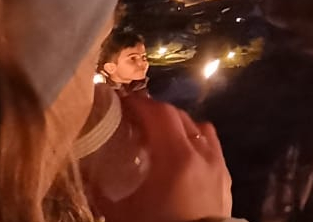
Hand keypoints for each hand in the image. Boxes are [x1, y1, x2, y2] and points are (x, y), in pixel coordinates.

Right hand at [100, 97, 231, 221]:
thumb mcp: (119, 213)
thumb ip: (101, 191)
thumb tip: (85, 173)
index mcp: (177, 156)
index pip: (160, 114)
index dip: (139, 104)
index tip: (120, 102)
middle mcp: (203, 153)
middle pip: (181, 117)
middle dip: (156, 113)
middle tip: (133, 119)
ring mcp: (219, 165)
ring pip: (201, 129)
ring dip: (179, 126)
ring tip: (158, 135)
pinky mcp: (227, 179)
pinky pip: (212, 147)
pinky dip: (196, 143)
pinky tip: (182, 156)